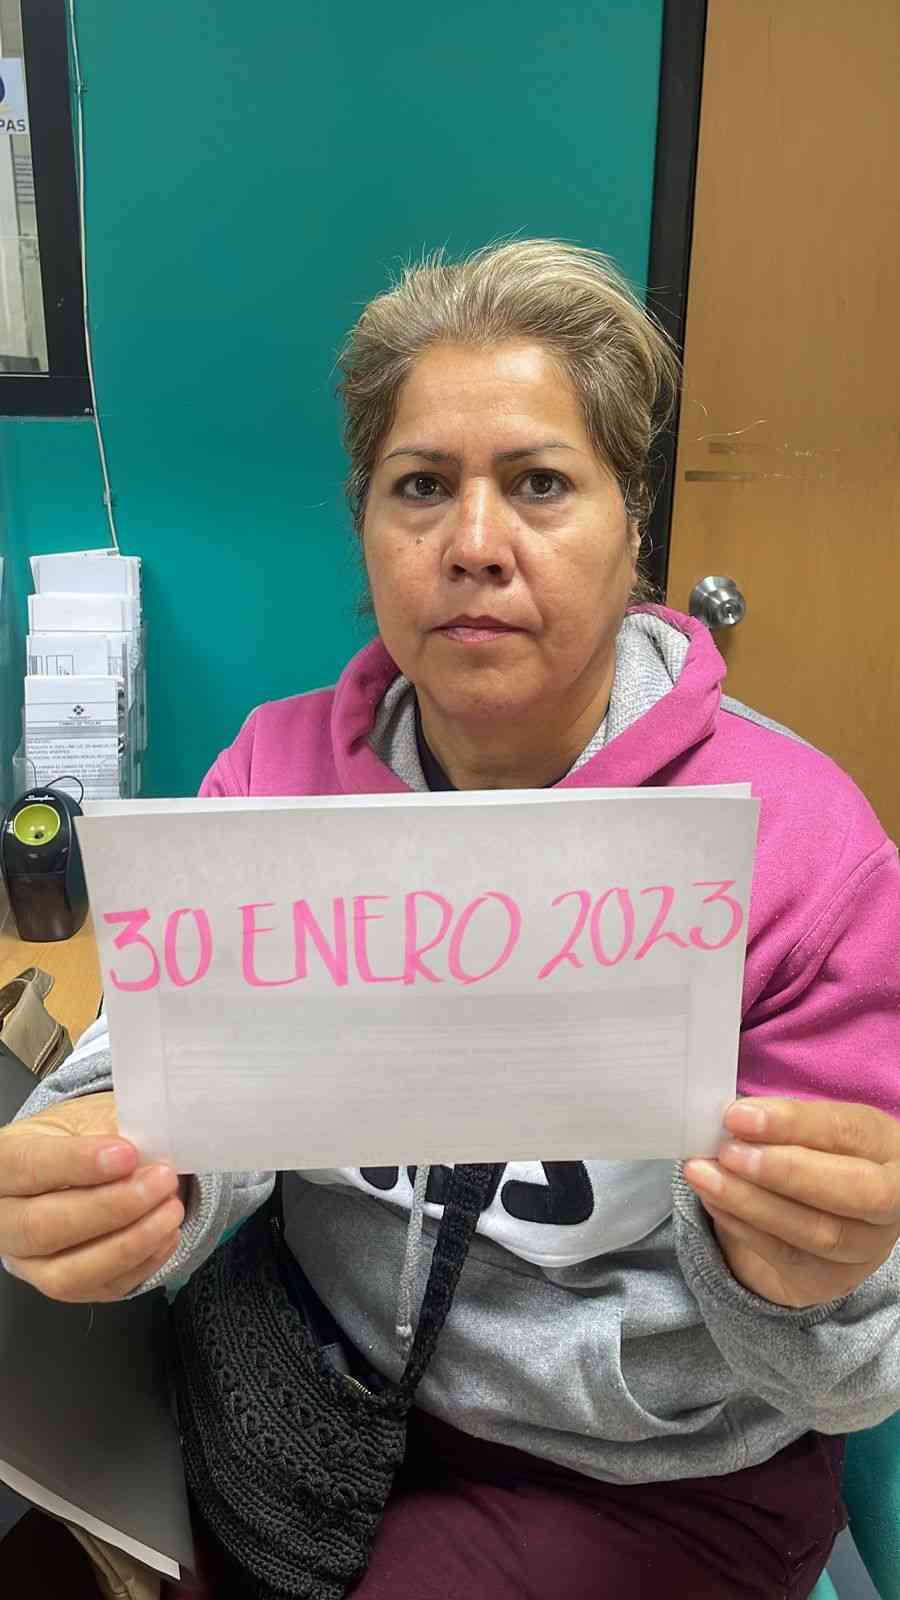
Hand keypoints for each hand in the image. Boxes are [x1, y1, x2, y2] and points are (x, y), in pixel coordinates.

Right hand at [0, 1092, 183, 1302]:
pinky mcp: (65, 1285)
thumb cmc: (83, 1137)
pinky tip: (166, 1234)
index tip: (127, 1154)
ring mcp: (31, 1261)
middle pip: (42, 1227)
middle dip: (111, 1208)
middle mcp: (6, 1218)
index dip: (77, 1162)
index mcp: (4, 1163)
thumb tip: (148, 1149)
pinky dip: (142, 1264)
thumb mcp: (90, 1116)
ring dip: (129, 1244)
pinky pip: (100, 1288)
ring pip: (68, 1273)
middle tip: (160, 1181)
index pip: (28, 1166)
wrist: (87, 1165)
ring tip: (171, 1210)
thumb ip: (112, 1129)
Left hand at [683, 1099, 899, 1307]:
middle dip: (785, 1170)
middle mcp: (893, 1200)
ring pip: (818, 1231)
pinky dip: (742, 1225)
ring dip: (751, 1201)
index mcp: (888, 1147)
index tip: (737, 1116)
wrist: (819, 1215)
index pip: (848, 1132)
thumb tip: (733, 1120)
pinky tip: (713, 1200)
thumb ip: (783, 1125)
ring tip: (704, 1174)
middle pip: (856, 1191)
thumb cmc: (815, 1155)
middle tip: (728, 1152)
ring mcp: (868, 1247)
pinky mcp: (834, 1279)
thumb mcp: (811, 1131)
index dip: (793, 1123)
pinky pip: (786, 1255)